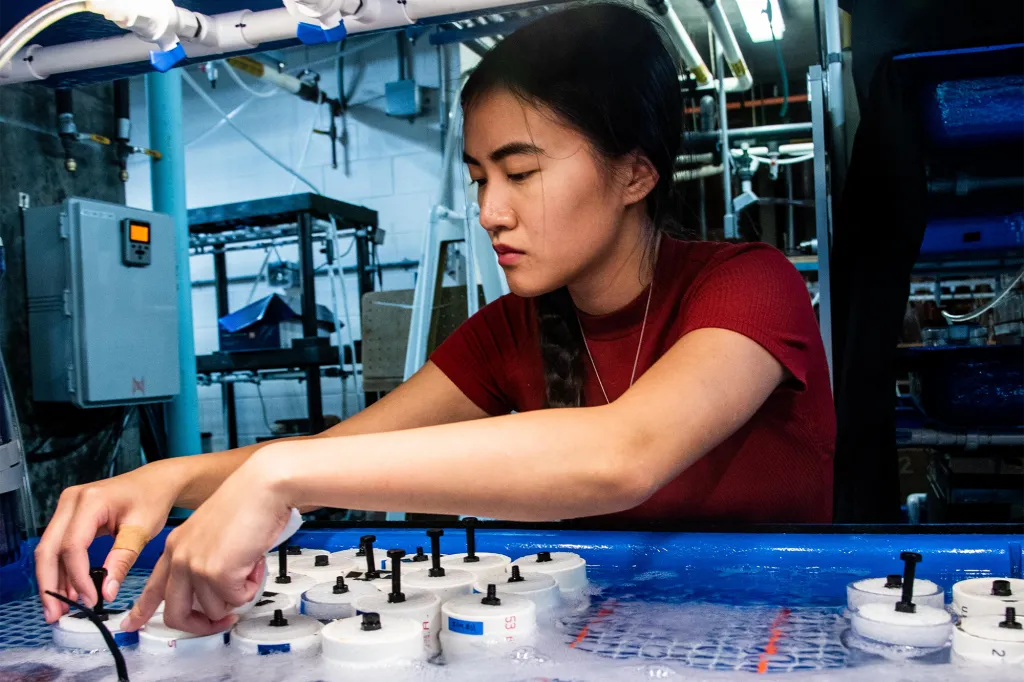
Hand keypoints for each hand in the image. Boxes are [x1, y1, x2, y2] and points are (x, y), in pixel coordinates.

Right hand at [35, 461, 184, 623]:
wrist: (155, 483)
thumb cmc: (151, 500)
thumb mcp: (141, 532)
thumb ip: (121, 561)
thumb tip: (106, 592)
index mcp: (91, 501)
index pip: (73, 546)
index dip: (78, 577)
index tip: (90, 600)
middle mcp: (71, 501)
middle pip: (48, 549)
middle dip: (50, 585)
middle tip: (55, 614)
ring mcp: (66, 507)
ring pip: (48, 550)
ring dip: (52, 580)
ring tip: (59, 609)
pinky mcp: (68, 516)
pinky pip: (58, 546)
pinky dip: (61, 569)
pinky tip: (68, 591)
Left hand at [122, 454, 291, 634]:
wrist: (262, 487)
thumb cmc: (248, 503)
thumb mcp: (212, 533)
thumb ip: (205, 561)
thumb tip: (217, 592)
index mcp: (176, 545)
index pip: (152, 587)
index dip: (142, 610)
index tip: (132, 624)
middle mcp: (180, 557)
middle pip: (175, 614)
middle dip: (201, 625)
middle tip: (221, 621)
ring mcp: (196, 566)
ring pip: (214, 610)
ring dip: (238, 595)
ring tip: (248, 567)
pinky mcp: (217, 573)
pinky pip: (237, 599)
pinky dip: (252, 586)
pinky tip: (254, 563)